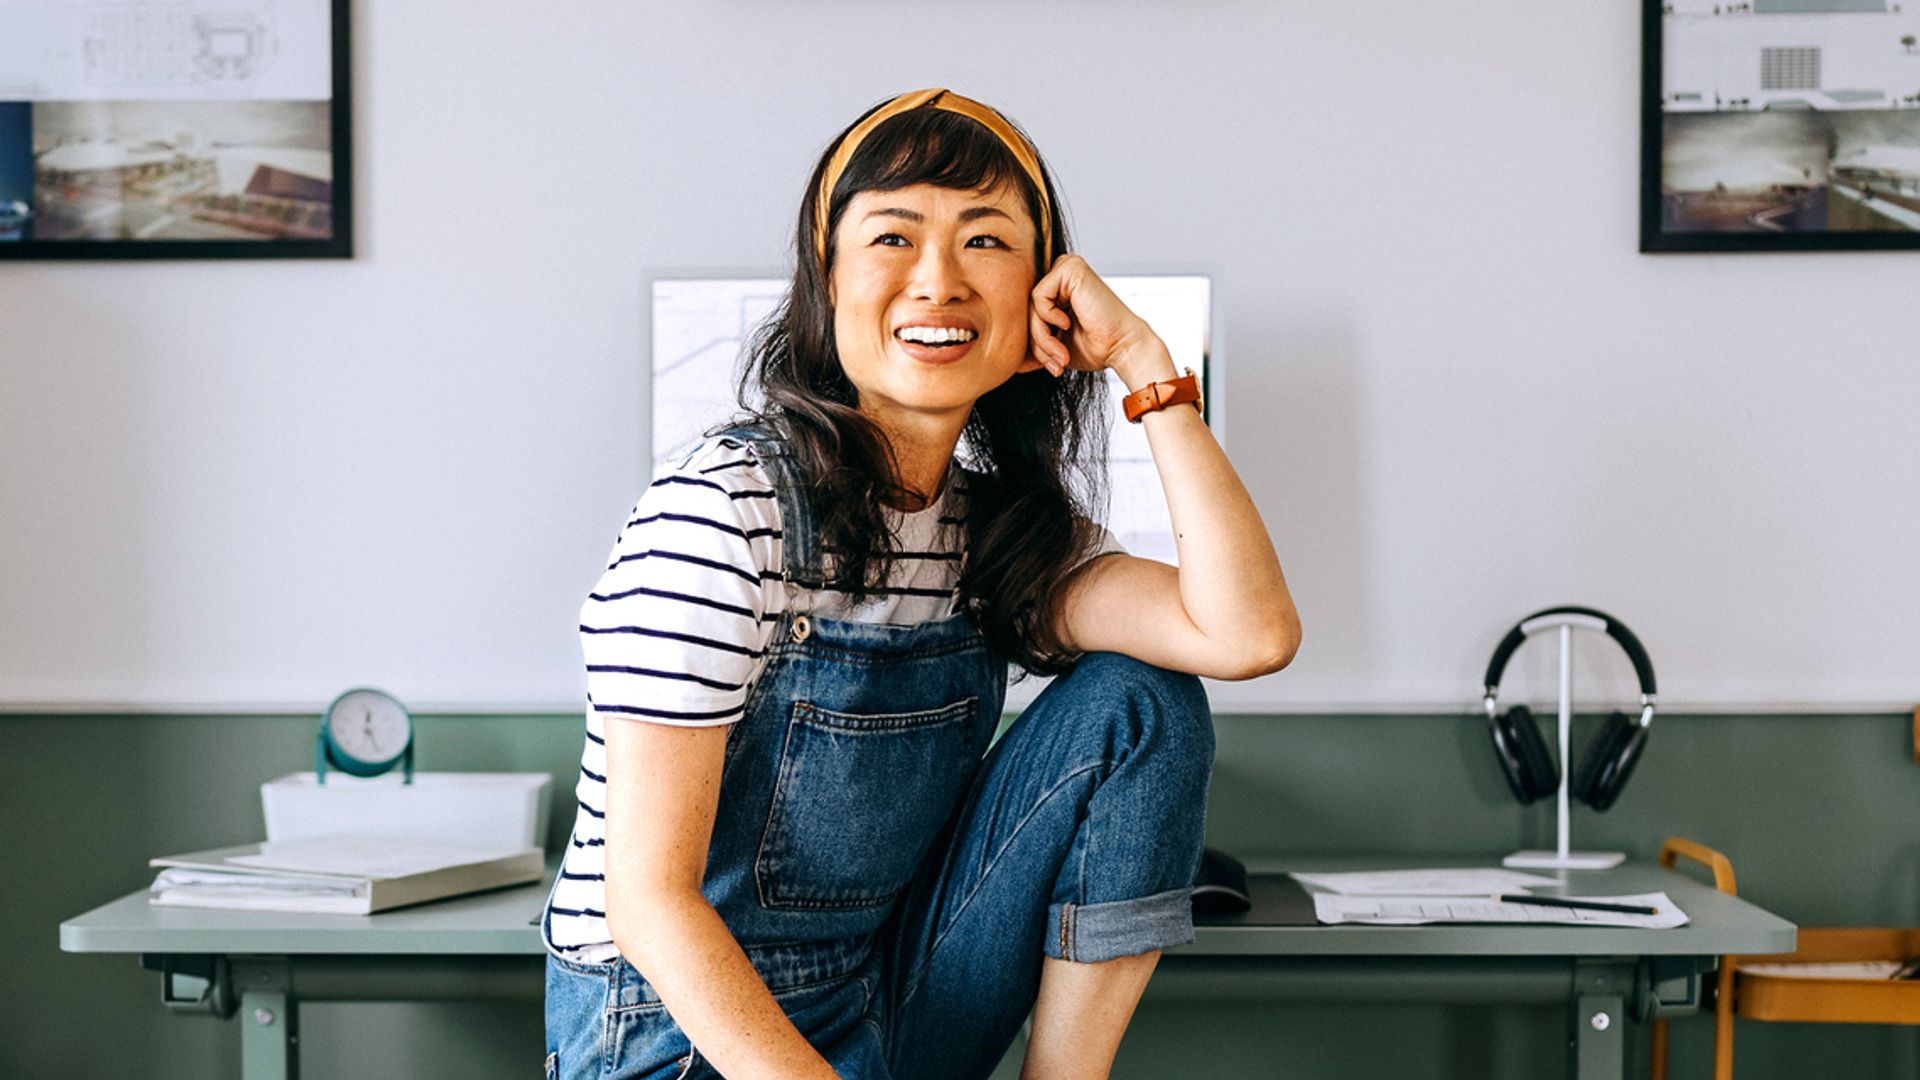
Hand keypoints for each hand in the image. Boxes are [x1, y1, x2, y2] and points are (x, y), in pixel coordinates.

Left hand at [1019, 254, 1164, 383]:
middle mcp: (1061, 273)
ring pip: (1030, 306)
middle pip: (1026, 309)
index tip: (1048, 365)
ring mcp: (1066, 267)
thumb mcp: (1055, 346)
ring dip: (1042, 337)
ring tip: (1061, 354)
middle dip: (1037, 343)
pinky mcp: (1070, 268)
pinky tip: (1068, 325)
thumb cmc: (1096, 347)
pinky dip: (1048, 319)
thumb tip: (1010, 358)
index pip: (1027, 313)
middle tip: (1056, 364)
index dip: (1033, 342)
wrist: (1122, 348)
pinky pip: (1038, 297)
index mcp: (1058, 288)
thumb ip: (1034, 342)